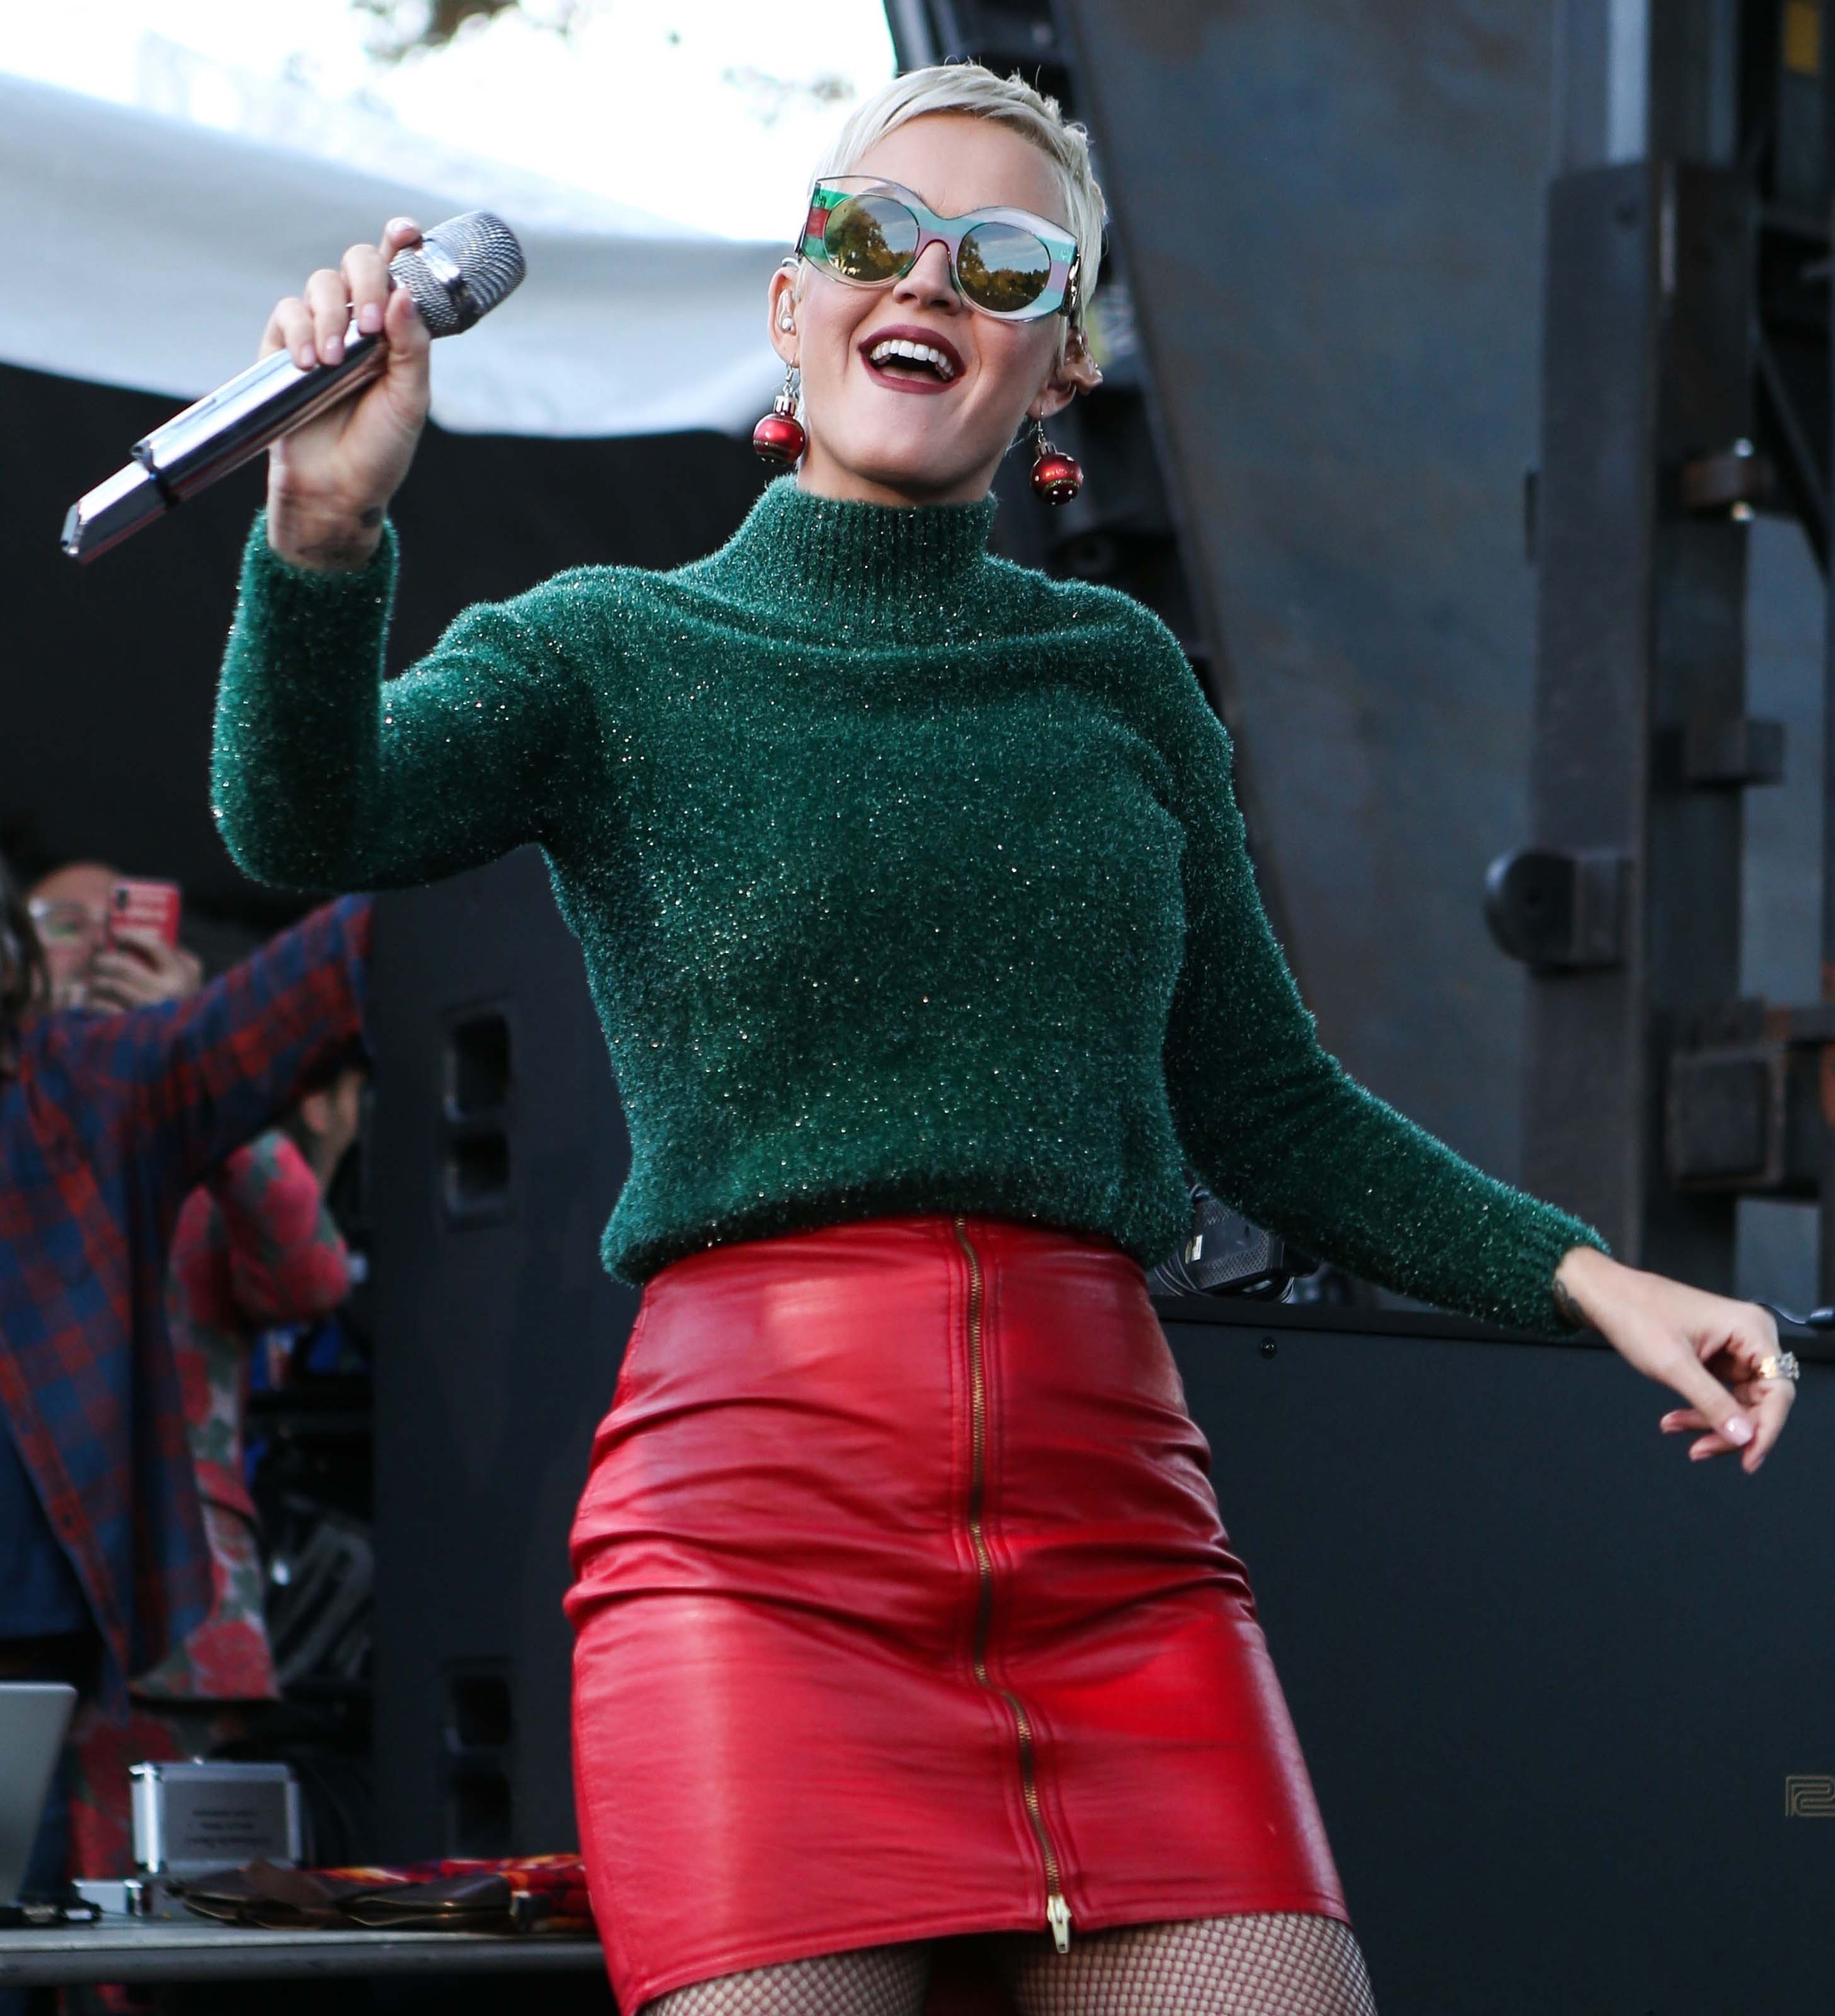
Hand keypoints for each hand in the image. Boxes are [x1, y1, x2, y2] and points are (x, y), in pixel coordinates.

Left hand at [85, 929, 203, 1013]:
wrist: (181, 1044)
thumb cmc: (183, 1006)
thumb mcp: (191, 980)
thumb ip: (177, 957)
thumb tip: (146, 936)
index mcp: (182, 976)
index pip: (155, 945)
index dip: (131, 935)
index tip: (117, 933)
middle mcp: (166, 991)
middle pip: (123, 965)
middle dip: (104, 959)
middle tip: (97, 960)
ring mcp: (148, 1009)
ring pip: (110, 984)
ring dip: (97, 980)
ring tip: (96, 982)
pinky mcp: (132, 1024)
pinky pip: (103, 1006)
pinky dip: (94, 1002)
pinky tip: (95, 1003)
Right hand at [262, 216, 432, 570]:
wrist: (337, 490)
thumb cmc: (380, 449)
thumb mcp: (410, 400)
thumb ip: (412, 347)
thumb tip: (402, 293)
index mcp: (396, 329)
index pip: (398, 272)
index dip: (400, 242)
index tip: (407, 232)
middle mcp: (358, 322)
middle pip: (356, 263)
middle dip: (363, 280)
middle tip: (368, 323)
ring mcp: (321, 331)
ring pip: (319, 284)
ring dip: (329, 315)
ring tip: (334, 361)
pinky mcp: (283, 347)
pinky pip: (287, 313)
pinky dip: (298, 330)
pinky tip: (308, 362)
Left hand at [1554, 1245, 1793, 1474]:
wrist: (1606, 1296)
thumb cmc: (1635, 1313)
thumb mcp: (1673, 1366)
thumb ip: (1712, 1403)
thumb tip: (1744, 1436)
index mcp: (1750, 1329)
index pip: (1779, 1390)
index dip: (1767, 1429)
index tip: (1749, 1459)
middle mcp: (1750, 1336)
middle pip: (1761, 1401)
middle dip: (1729, 1429)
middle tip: (1699, 1449)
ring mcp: (1734, 1347)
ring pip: (1739, 1402)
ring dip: (1709, 1421)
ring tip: (1673, 1425)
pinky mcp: (1717, 1356)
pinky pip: (1721, 1394)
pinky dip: (1700, 1410)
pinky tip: (1675, 1419)